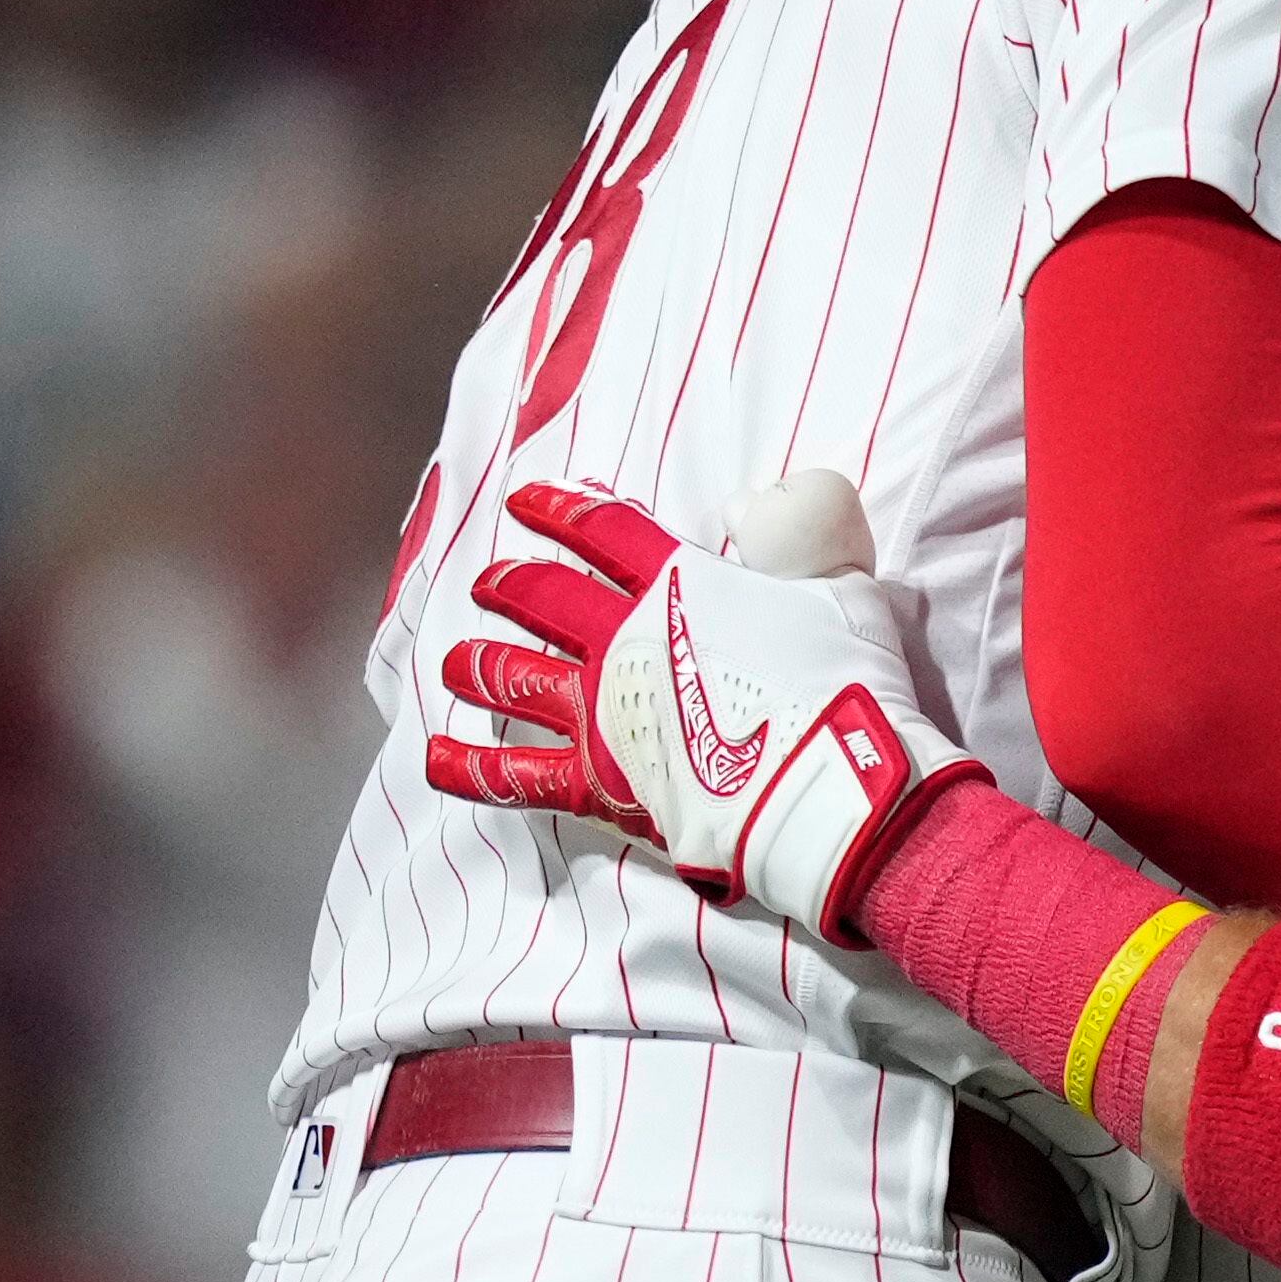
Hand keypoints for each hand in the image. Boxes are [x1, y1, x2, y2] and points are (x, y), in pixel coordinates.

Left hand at [423, 473, 979, 941]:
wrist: (828, 780)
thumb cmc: (846, 682)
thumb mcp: (843, 586)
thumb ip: (808, 543)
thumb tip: (779, 512)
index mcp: (679, 585)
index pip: (606, 531)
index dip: (563, 510)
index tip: (528, 499)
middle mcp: (625, 641)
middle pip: (547, 600)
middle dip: (512, 585)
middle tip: (488, 581)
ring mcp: (602, 712)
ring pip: (517, 677)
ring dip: (481, 663)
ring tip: (457, 658)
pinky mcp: (598, 782)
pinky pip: (515, 775)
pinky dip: (470, 766)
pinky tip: (435, 756)